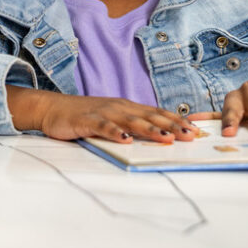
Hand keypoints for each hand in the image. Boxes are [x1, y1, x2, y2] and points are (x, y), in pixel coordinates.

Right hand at [6, 86, 198, 143]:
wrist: (52, 108)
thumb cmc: (83, 116)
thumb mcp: (111, 119)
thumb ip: (131, 126)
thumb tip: (157, 137)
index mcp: (127, 107)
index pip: (157, 112)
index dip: (176, 120)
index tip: (196, 130)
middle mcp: (118, 107)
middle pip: (149, 116)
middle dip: (171, 126)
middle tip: (190, 136)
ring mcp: (103, 113)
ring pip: (130, 121)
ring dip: (149, 129)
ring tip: (166, 138)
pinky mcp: (87, 121)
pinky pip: (103, 127)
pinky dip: (115, 133)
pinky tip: (125, 140)